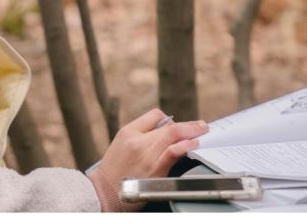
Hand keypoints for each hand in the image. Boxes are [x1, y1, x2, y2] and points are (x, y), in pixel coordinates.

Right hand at [92, 109, 207, 209]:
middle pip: (168, 126)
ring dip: (191, 132)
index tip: (178, 126)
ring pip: (173, 135)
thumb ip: (139, 135)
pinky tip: (193, 145)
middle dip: (188, 125)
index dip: (169, 119)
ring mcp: (146, 154)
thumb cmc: (114, 170)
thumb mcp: (120, 144)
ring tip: (202, 131)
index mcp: (128, 131)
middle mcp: (137, 140)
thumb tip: (163, 131)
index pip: (154, 115)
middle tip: (202, 125)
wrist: (104, 191)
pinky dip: (184, 146)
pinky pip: (172, 152)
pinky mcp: (154, 169)